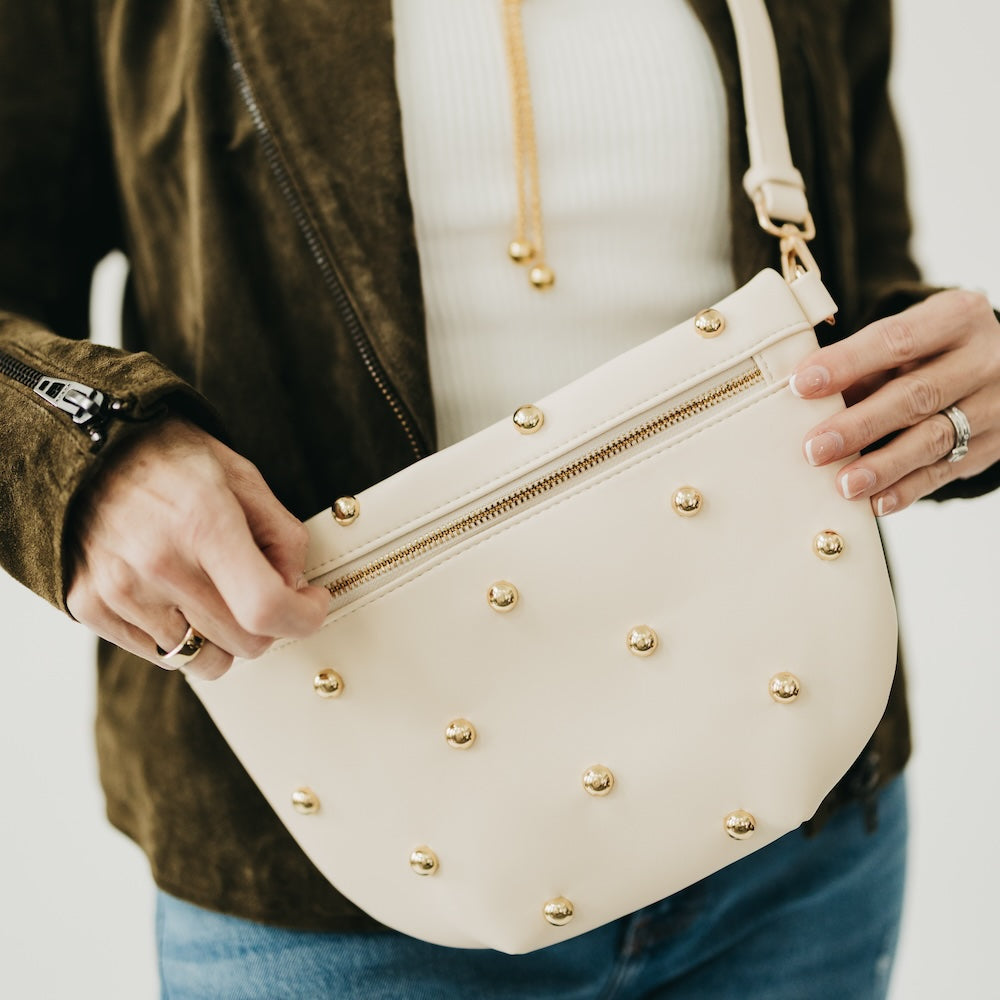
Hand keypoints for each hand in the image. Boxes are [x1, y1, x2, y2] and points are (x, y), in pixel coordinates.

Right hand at [66, 418, 329, 678]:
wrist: (84, 452)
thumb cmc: (170, 460)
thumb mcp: (242, 477)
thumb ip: (282, 535)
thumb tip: (296, 587)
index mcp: (203, 523)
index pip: (265, 607)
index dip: (303, 616)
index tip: (311, 604)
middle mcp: (159, 563)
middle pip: (244, 643)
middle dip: (268, 623)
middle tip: (262, 592)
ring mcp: (120, 591)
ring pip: (206, 661)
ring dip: (224, 637)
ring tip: (214, 593)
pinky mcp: (91, 608)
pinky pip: (161, 656)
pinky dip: (181, 636)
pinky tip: (176, 596)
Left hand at [788, 289, 999, 514]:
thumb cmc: (932, 350)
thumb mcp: (908, 339)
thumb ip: (864, 364)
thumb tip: (804, 397)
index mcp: (957, 318)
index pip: (896, 340)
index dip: (846, 363)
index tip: (801, 385)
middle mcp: (982, 361)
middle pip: (916, 395)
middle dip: (860, 425)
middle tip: (814, 448)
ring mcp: (992, 406)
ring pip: (934, 439)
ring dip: (883, 466)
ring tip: (843, 484)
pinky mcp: (990, 446)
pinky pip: (945, 472)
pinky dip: (906, 489)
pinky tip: (875, 502)